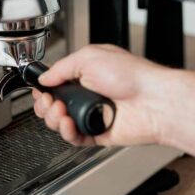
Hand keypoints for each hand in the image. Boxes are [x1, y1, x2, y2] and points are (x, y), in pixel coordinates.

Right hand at [32, 44, 171, 146]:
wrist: (153, 100)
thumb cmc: (132, 75)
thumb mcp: (89, 57)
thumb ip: (61, 67)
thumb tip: (44, 77)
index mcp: (86, 74)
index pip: (56, 84)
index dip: (45, 89)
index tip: (41, 90)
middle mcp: (88, 95)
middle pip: (54, 106)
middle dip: (45, 105)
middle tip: (49, 102)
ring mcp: (92, 115)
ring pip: (60, 123)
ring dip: (54, 118)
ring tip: (61, 111)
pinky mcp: (98, 133)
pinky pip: (74, 138)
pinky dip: (67, 132)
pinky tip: (68, 124)